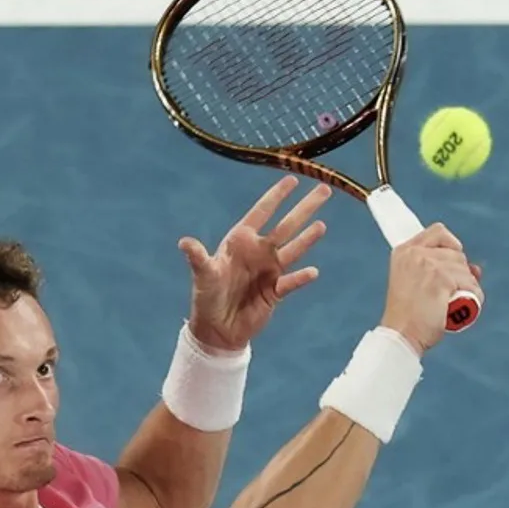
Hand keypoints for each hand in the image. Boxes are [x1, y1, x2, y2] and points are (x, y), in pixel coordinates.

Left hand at [179, 175, 331, 351]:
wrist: (217, 329)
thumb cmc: (207, 296)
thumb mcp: (203, 275)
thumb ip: (198, 258)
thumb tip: (184, 242)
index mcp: (241, 241)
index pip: (262, 212)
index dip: (277, 195)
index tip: (293, 178)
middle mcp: (258, 252)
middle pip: (286, 225)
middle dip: (304, 208)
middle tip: (323, 190)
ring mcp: (269, 271)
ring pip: (294, 250)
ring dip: (308, 238)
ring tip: (322, 225)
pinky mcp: (275, 292)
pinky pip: (291, 282)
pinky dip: (300, 278)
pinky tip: (312, 272)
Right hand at [379, 223, 483, 355]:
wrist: (401, 335)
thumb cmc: (409, 316)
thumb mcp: (416, 283)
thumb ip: (439, 269)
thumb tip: (475, 268)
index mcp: (404, 252)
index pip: (438, 232)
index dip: (451, 245)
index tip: (452, 264)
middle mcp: (415, 253)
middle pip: (457, 253)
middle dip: (460, 274)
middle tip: (448, 294)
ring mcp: (428, 264)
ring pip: (465, 270)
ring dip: (466, 288)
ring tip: (451, 305)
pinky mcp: (441, 279)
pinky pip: (470, 284)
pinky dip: (472, 297)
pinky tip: (460, 309)